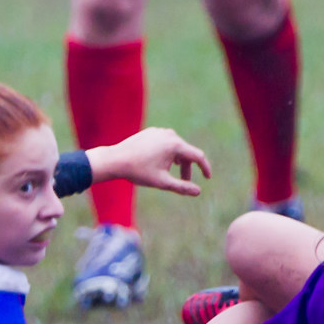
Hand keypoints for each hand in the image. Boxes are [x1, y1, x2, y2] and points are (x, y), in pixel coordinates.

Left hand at [89, 128, 211, 196]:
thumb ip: (182, 187)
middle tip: (184, 182)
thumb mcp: (162, 182)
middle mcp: (170, 135)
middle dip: (187, 168)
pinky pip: (165, 143)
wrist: (116, 159)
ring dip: (177, 161)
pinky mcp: (151, 132)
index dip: (205, 168)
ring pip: (176, 147)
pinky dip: (168, 154)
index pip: (198, 156)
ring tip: (171, 173)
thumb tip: (198, 191)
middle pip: (186, 152)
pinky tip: (161, 163)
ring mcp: (160, 132)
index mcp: (175, 145)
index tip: (208, 178)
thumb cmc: (139, 171)